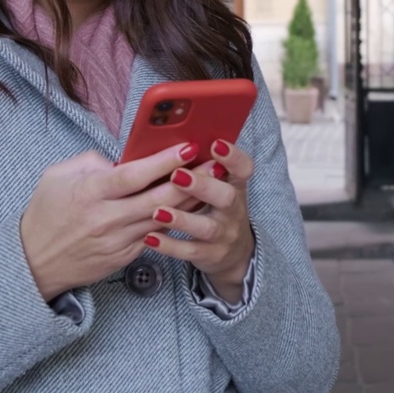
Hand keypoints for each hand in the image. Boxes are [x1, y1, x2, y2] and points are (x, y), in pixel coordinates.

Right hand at [19, 143, 198, 297]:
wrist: (34, 264)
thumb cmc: (45, 215)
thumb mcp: (56, 177)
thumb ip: (89, 162)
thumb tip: (121, 158)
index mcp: (89, 193)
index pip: (133, 174)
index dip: (163, 161)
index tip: (188, 146)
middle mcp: (107, 218)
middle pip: (159, 198)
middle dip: (190, 179)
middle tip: (214, 162)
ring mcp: (118, 240)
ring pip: (164, 218)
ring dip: (191, 200)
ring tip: (213, 181)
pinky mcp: (125, 256)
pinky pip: (157, 235)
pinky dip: (176, 219)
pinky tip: (194, 207)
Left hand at [144, 139, 255, 302]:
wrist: (233, 253)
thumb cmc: (214, 207)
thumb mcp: (217, 185)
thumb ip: (200, 166)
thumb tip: (168, 136)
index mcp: (234, 185)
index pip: (243, 168)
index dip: (233, 157)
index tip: (215, 144)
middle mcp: (234, 210)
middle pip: (225, 197)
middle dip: (202, 186)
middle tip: (177, 175)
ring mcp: (224, 235)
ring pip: (207, 227)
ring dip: (182, 218)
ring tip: (158, 211)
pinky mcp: (211, 255)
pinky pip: (190, 251)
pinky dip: (170, 245)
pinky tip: (150, 238)